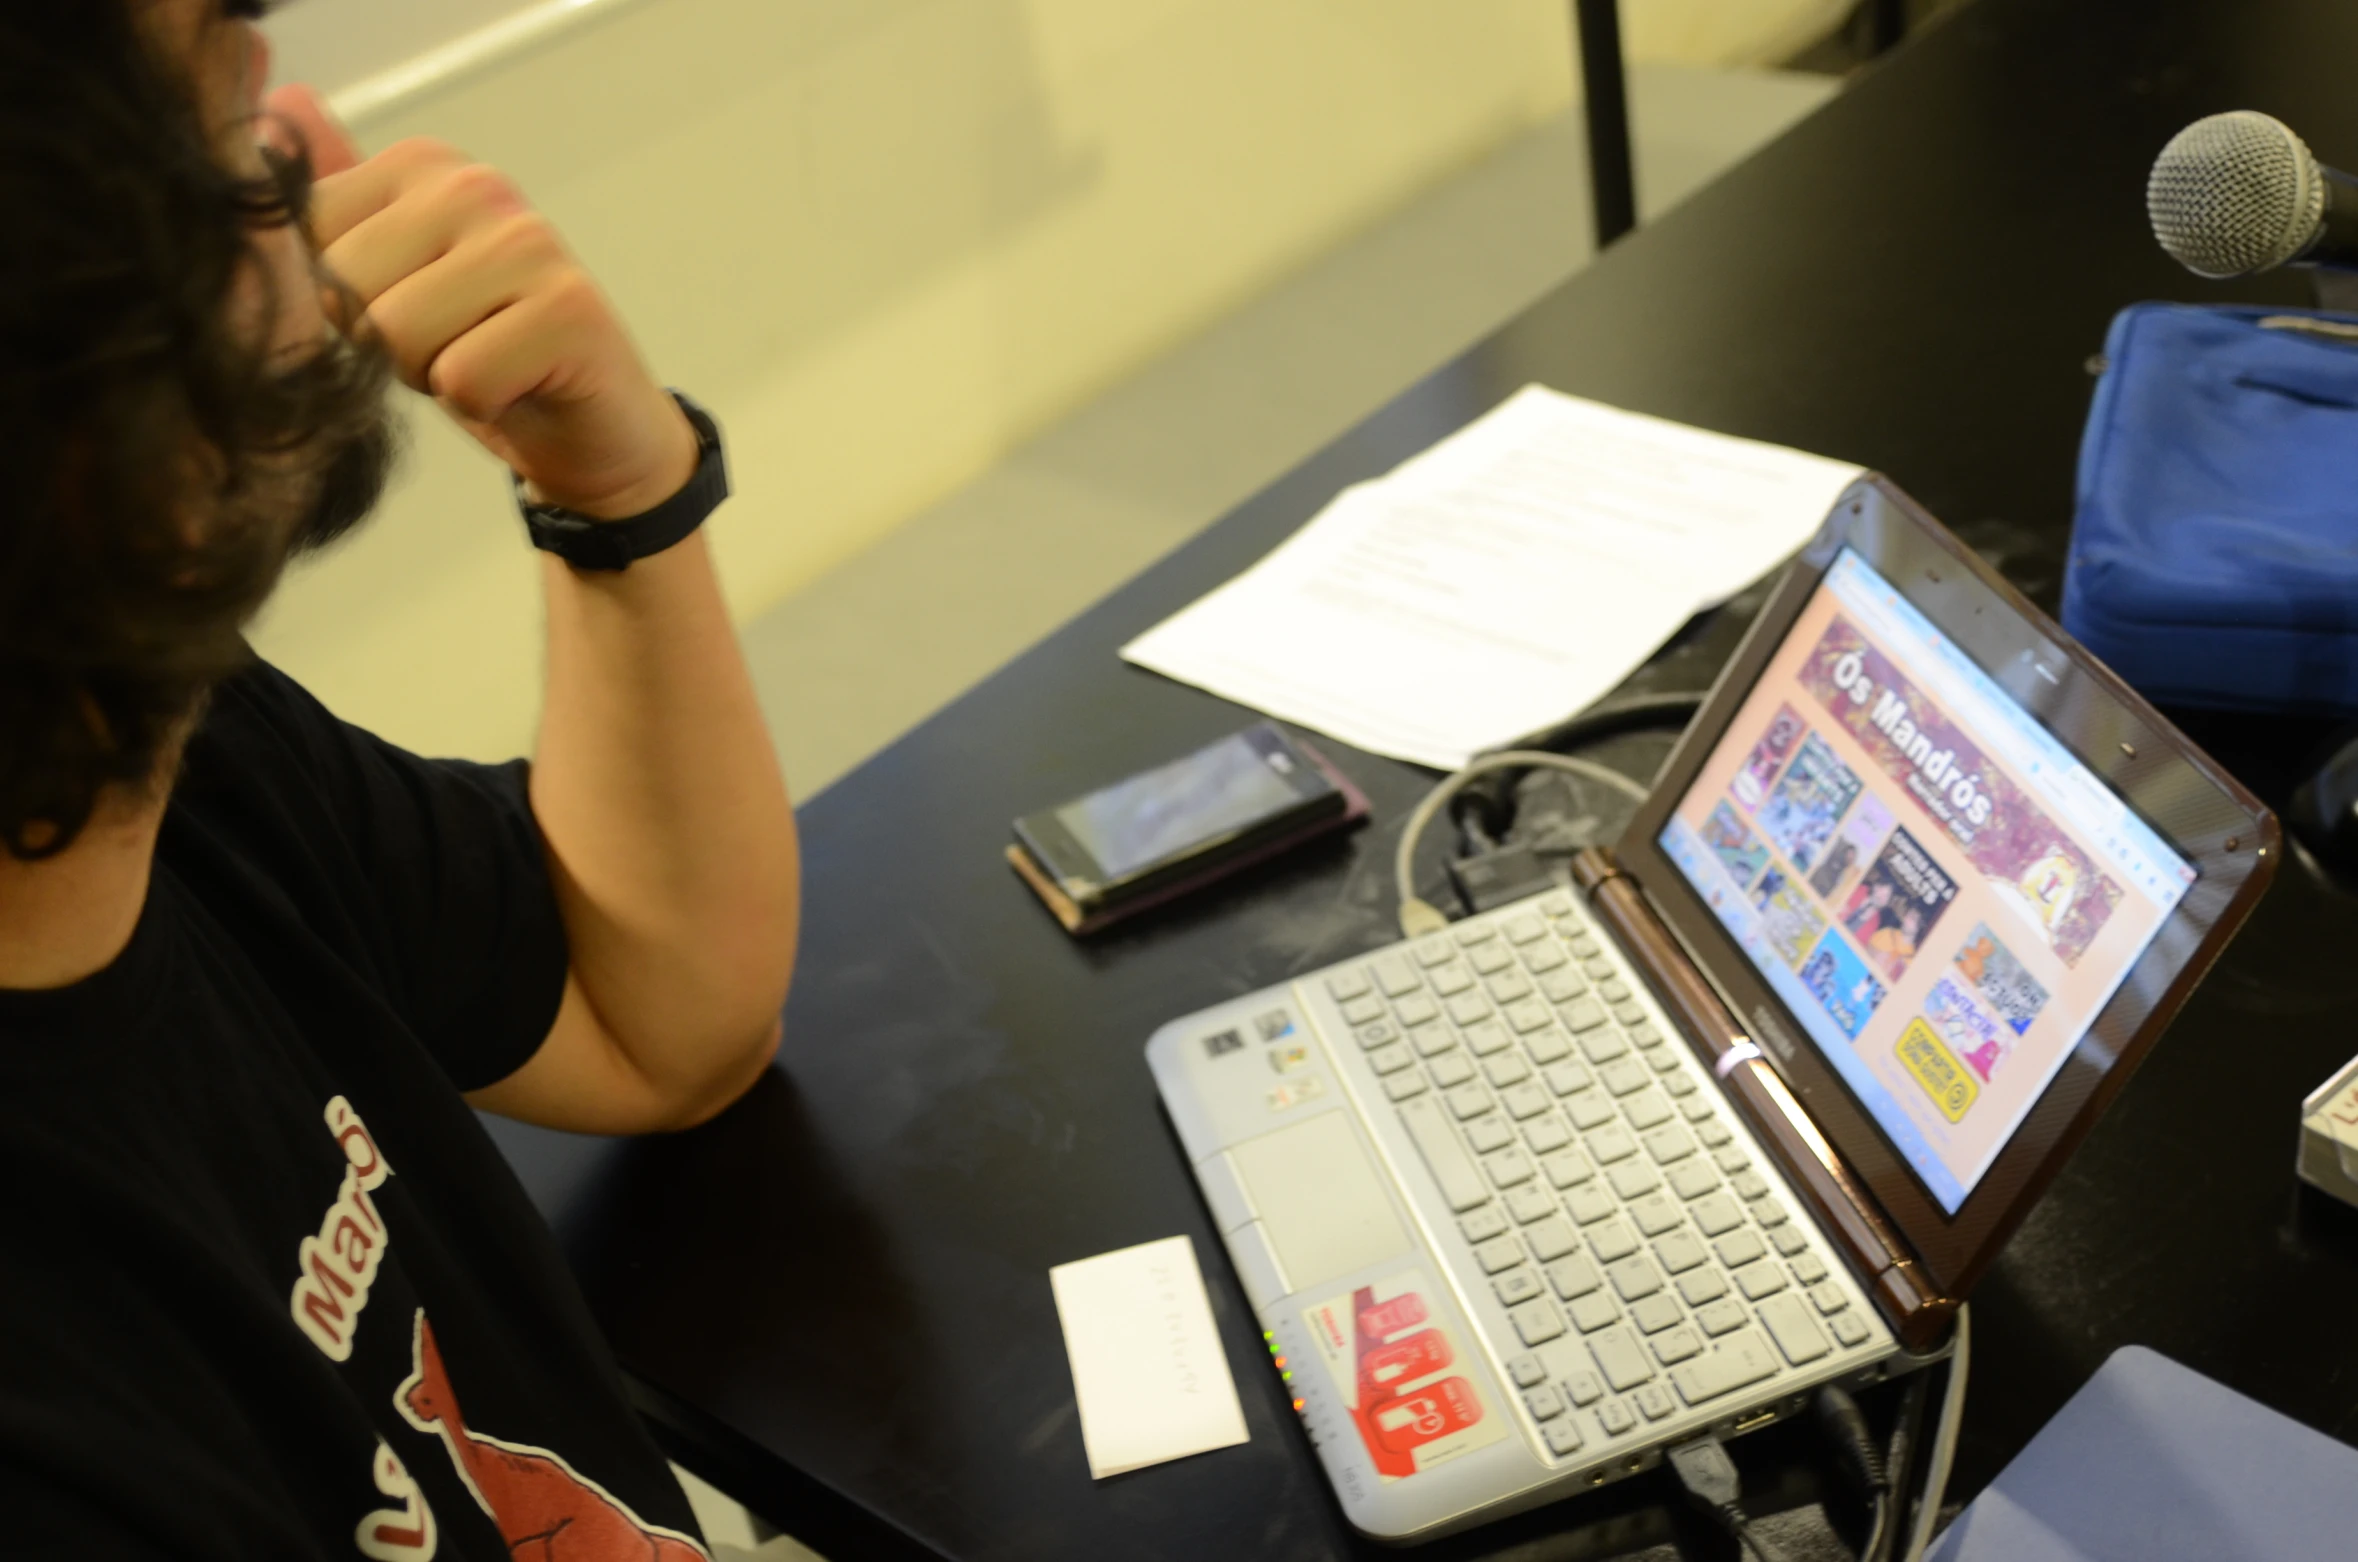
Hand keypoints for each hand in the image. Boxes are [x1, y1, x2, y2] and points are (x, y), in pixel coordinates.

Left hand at [264, 87, 696, 519]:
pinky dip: (481, 405)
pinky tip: (519, 389)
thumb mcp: (393, 281)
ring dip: (431, 377)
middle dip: (382, 344)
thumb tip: (272, 108)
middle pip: (345, 284)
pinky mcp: (568, 309)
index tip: (412, 312)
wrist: (595, 433)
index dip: (343, 301)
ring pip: (396, 333)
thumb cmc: (488, 358)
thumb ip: (337, 205)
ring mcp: (527, 242)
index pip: (306, 233)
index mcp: (424, 168)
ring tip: (484, 366)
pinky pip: (462, 378)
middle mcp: (475, 185)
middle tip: (453, 347)